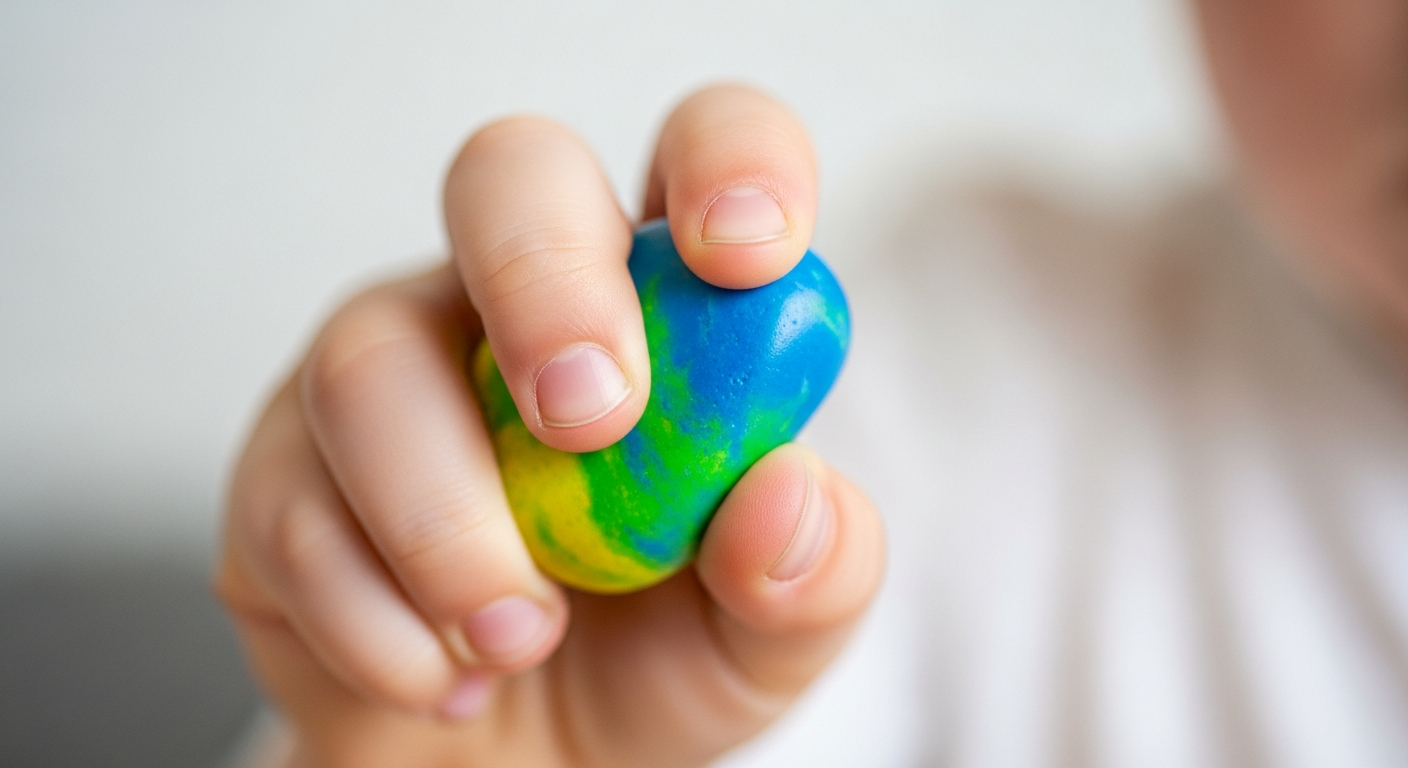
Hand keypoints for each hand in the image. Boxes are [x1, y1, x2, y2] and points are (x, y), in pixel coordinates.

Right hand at [216, 84, 885, 767]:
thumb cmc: (651, 660)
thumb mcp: (769, 636)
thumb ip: (811, 571)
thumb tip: (788, 493)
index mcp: (663, 306)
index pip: (703, 152)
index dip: (730, 162)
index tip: (747, 254)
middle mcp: (513, 305)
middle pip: (508, 179)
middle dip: (545, 280)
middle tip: (590, 419)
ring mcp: (388, 373)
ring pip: (369, 361)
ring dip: (448, 521)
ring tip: (519, 638)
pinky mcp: (281, 473)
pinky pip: (294, 509)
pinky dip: (381, 620)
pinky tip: (444, 678)